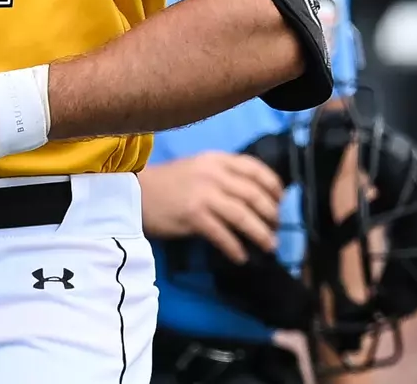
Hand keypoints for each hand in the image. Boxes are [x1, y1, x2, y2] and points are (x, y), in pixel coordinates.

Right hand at [139, 151, 282, 263]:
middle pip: (254, 195)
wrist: (135, 193)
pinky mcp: (193, 215)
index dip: (273, 186)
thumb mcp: (199, 168)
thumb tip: (254, 196)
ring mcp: (203, 194)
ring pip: (243, 216)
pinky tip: (241, 257)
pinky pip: (223, 234)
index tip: (280, 201)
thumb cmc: (168, 183)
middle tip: (275, 229)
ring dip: (260, 234)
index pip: (255, 168)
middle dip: (271, 215)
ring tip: (269, 246)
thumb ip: (223, 175)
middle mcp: (213, 174)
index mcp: (217, 159)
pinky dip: (235, 247)